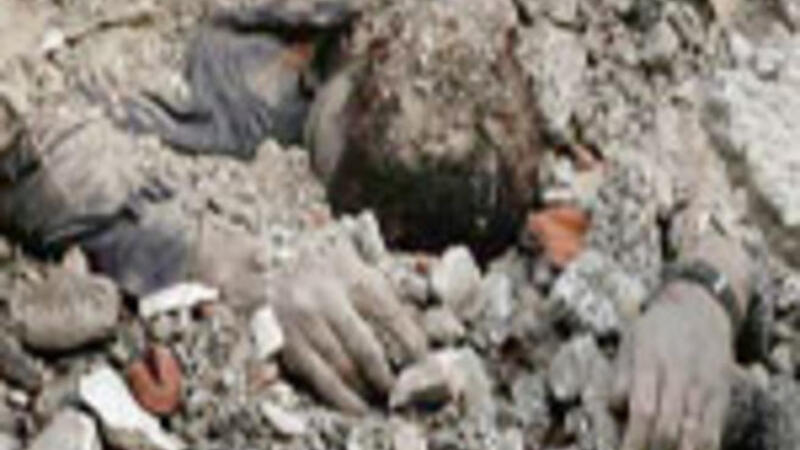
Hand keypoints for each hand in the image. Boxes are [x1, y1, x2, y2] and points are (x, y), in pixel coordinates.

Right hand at [270, 228, 427, 413]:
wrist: (270, 258)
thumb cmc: (325, 264)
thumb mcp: (357, 266)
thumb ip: (383, 294)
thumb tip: (416, 332)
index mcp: (352, 277)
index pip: (391, 315)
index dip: (411, 343)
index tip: (423, 361)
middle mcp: (327, 299)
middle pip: (365, 348)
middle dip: (386, 376)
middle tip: (402, 391)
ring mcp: (303, 321)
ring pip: (340, 367)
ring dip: (364, 389)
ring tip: (380, 399)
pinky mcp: (286, 339)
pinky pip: (315, 375)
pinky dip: (338, 395)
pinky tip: (353, 405)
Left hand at [613, 281, 733, 449]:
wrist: (701, 309)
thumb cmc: (657, 328)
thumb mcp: (630, 342)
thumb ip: (620, 376)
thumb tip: (614, 408)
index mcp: (651, 360)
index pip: (643, 409)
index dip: (633, 438)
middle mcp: (680, 374)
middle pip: (668, 426)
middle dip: (651, 448)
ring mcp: (704, 386)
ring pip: (693, 433)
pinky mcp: (721, 395)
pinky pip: (714, 432)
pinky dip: (700, 448)